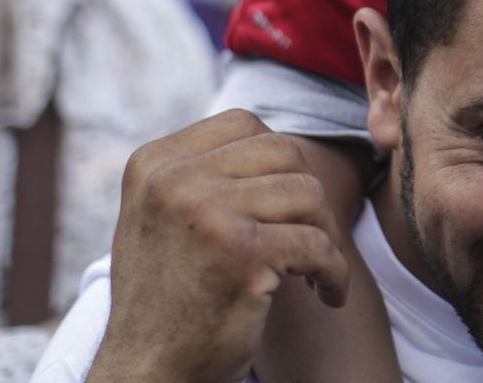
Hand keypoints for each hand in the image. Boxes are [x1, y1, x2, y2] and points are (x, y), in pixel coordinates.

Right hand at [89, 111, 349, 382]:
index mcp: (153, 163)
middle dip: (308, 195)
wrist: (147, 373)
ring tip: (316, 268)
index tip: (286, 202)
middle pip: (283, 151)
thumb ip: (199, 173)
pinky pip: (319, 244)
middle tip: (310, 235)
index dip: (279, 160)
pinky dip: (335, 272)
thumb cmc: (167, 299)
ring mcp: (207, 213)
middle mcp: (174, 180)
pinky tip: (326, 294)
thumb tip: (268, 136)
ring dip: (326, 233)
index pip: (243, 124)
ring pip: (307, 193)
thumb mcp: (161, 218)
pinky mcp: (241, 254)